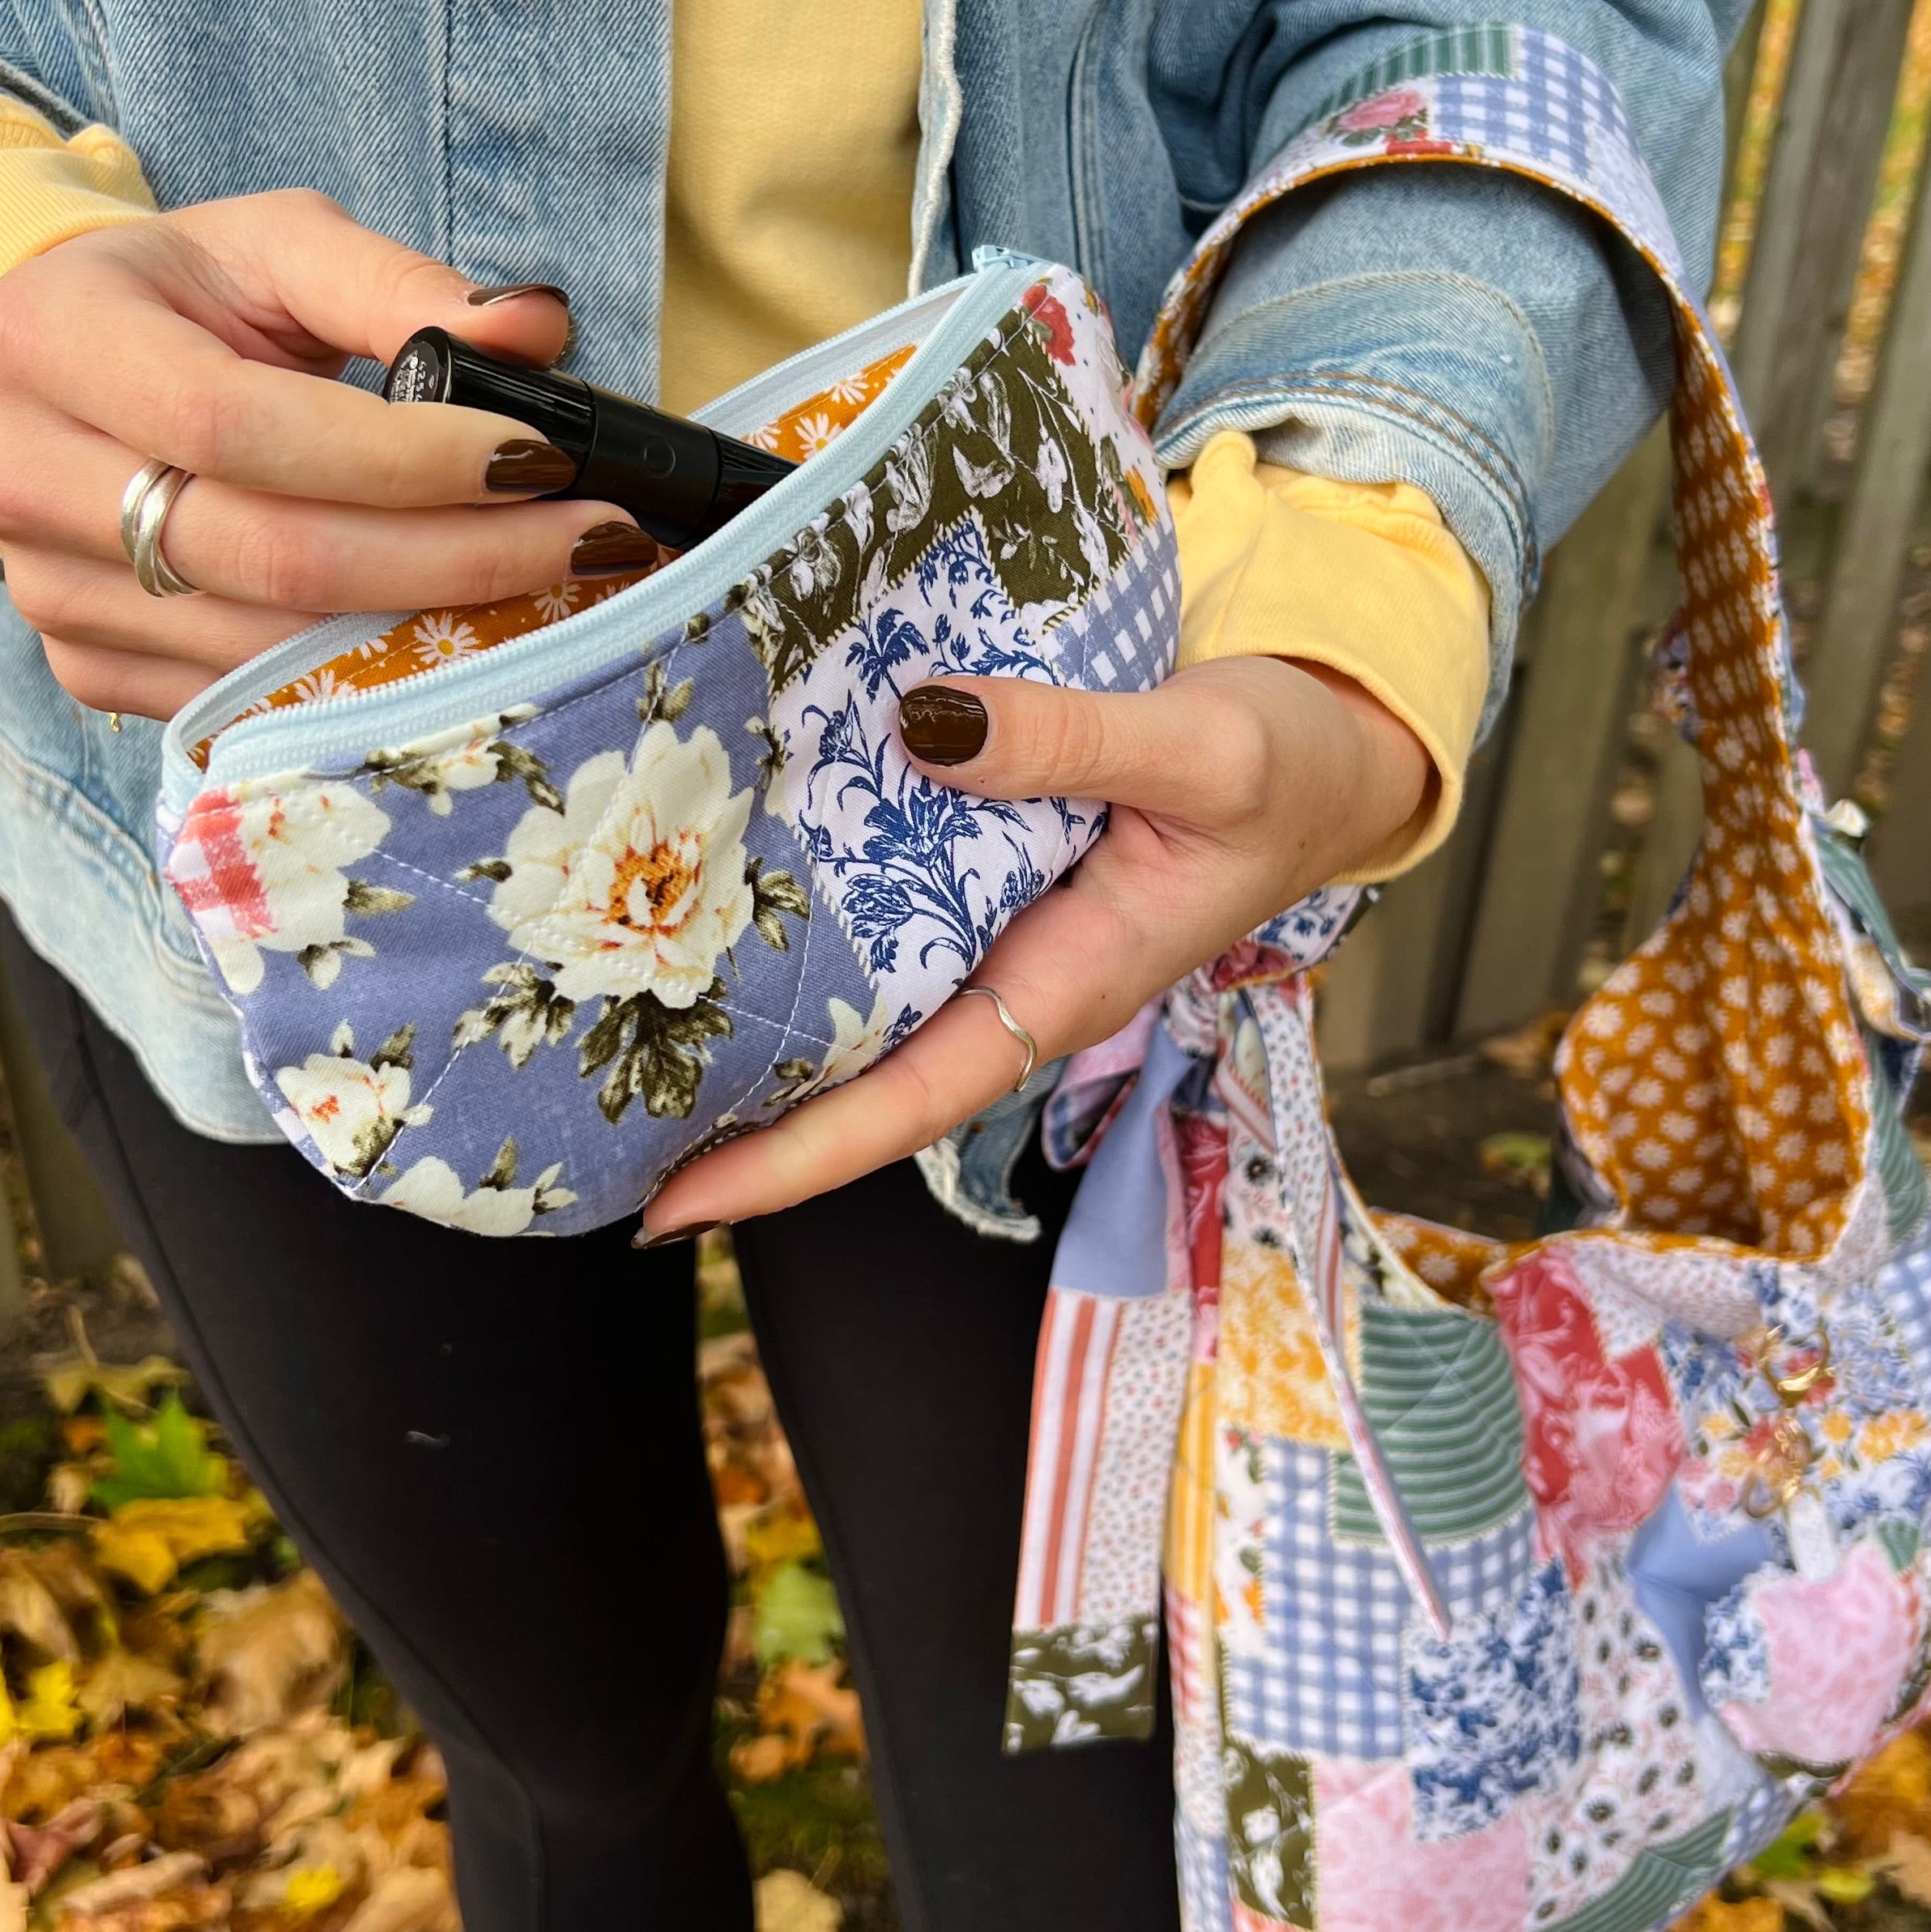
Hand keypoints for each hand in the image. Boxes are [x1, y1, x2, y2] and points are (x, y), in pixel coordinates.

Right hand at [0, 191, 648, 719]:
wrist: (57, 376)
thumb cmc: (186, 301)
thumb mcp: (276, 249)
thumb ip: (400, 284)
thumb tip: (538, 325)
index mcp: (52, 339)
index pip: (243, 426)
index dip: (405, 458)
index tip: (543, 459)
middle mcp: (27, 477)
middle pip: (275, 556)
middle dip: (458, 558)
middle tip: (595, 541)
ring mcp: (51, 593)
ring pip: (275, 649)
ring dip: (437, 632)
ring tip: (559, 591)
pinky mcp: (90, 668)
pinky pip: (256, 700)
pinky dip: (375, 680)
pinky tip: (466, 645)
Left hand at [640, 655, 1430, 1235]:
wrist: (1338, 746)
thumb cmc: (1289, 764)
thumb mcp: (1202, 748)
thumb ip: (1070, 741)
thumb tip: (923, 726)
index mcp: (1070, 986)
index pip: (911, 1102)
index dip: (794, 1160)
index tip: (675, 1205)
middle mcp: (1019, 980)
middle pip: (863, 1080)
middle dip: (738, 1122)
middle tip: (592, 1125)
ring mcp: (1001, 936)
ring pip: (866, 1007)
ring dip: (758, 1031)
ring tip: (617, 1035)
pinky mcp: (992, 879)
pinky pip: (885, 923)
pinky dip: (805, 928)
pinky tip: (720, 905)